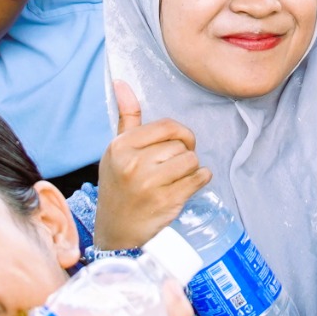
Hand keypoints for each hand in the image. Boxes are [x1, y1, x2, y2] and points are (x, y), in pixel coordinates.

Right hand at [94, 81, 210, 249]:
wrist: (117, 233)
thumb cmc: (119, 189)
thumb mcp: (116, 153)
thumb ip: (126, 118)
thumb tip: (121, 82)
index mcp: (120, 147)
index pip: (166, 126)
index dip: (180, 134)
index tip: (180, 144)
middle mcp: (133, 163)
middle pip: (180, 144)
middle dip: (183, 154)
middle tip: (173, 168)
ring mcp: (149, 183)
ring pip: (190, 161)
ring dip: (192, 169)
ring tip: (179, 179)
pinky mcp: (166, 201)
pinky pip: (198, 179)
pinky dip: (200, 181)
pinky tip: (188, 187)